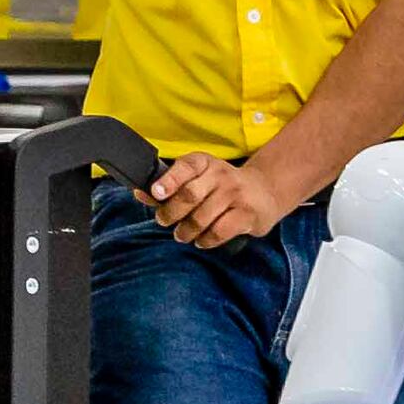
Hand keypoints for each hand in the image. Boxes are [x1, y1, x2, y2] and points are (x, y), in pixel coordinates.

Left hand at [152, 151, 305, 246]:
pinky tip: (202, 240)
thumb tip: (139, 192)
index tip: (156, 193)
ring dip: (186, 231)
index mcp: (204, 162)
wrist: (264, 192)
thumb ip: (168, 186)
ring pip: (201, 218)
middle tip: (164, 220)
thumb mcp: (198, 179)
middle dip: (170, 213)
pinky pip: (218, 232)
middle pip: (189, 195)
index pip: (185, 167)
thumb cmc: (221, 187)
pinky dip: (205, 240)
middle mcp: (221, 174)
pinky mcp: (247, 214)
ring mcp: (236, 194)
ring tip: (182, 234)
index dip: (168, 180)